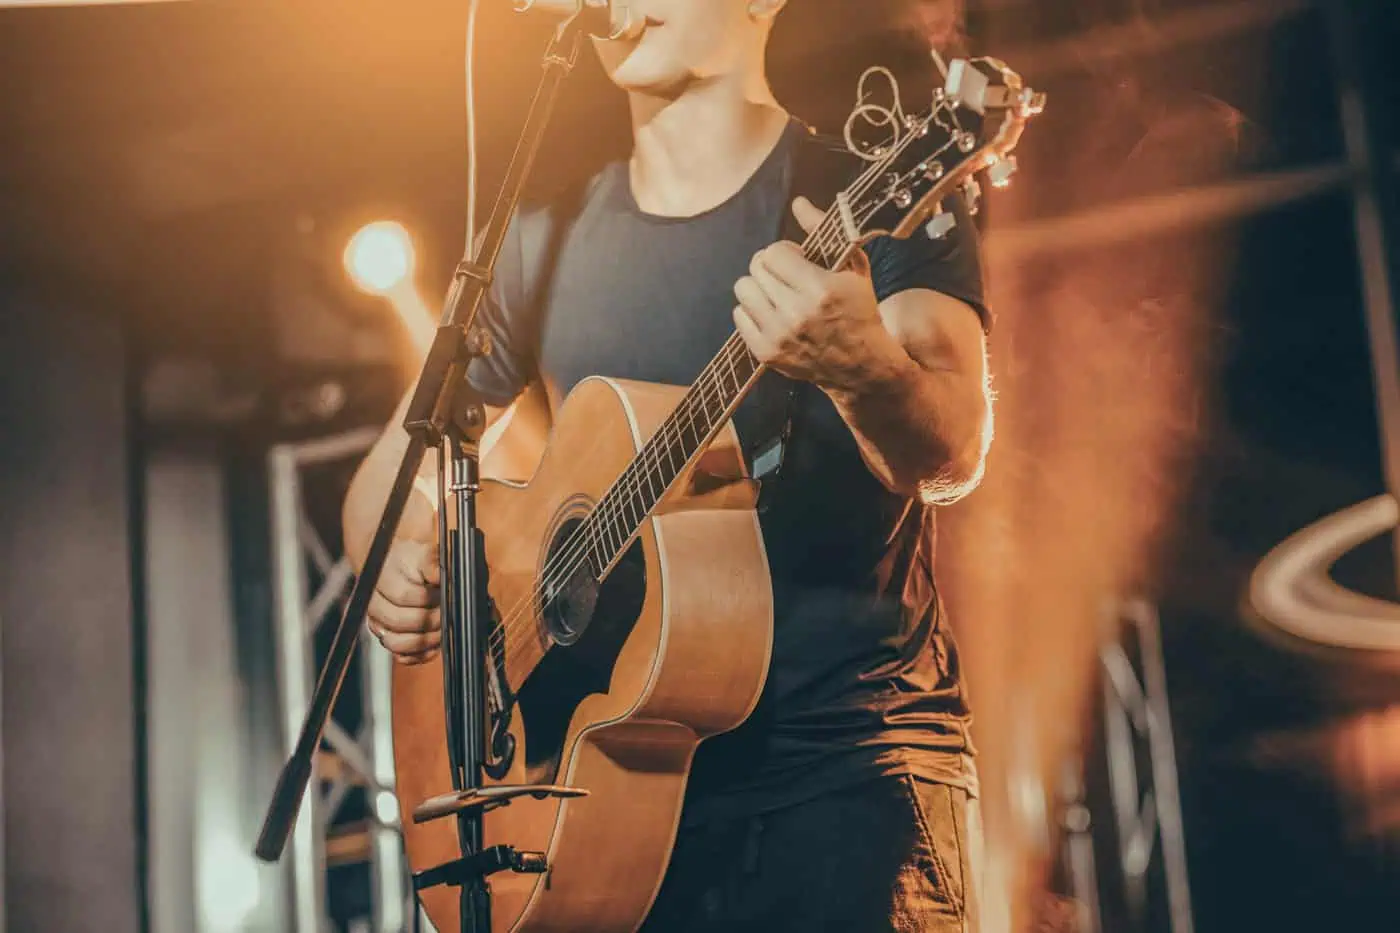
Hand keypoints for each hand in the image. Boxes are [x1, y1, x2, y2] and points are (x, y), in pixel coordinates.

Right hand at [366, 537, 441, 664]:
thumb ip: (431, 564)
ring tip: (441, 628)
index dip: (428, 598)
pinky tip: (434, 643)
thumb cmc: (414, 562)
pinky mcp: (389, 640)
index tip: (442, 593)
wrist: (399, 570)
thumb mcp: (424, 555)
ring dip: (426, 640)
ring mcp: (380, 626)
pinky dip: (421, 654)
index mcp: (382, 580)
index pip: (404, 596)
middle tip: (446, 612)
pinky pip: (403, 657)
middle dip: (430, 619)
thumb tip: (439, 575)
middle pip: (400, 622)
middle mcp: (375, 606)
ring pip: (398, 644)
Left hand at [732, 197, 889, 390]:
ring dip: (759, 287)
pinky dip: (752, 311)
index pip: (774, 252)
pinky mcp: (767, 353)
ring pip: (743, 290)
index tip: (798, 261)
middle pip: (756, 268)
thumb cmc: (859, 310)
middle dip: (771, 267)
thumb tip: (798, 203)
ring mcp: (779, 336)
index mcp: (821, 289)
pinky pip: (739, 316)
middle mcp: (797, 313)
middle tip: (788, 277)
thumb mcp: (854, 267)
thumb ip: (824, 230)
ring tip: (778, 295)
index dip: (786, 252)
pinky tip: (772, 313)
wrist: (861, 366)